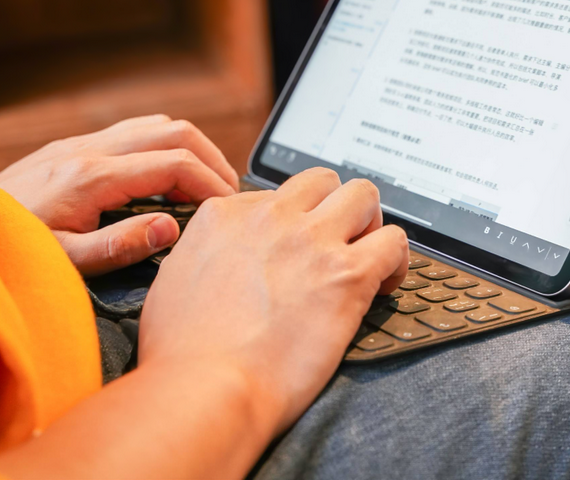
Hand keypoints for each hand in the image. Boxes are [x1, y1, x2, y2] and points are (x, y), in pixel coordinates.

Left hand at [0, 115, 238, 275]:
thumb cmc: (6, 252)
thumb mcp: (64, 264)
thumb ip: (120, 246)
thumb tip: (171, 229)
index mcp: (91, 177)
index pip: (175, 163)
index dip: (213, 182)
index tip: (229, 209)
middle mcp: (87, 150)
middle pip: (173, 129)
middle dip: (211, 157)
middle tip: (226, 193)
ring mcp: (78, 145)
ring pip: (153, 124)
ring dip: (187, 148)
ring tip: (201, 185)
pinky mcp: (69, 149)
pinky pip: (131, 133)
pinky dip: (161, 148)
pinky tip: (161, 180)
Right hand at [138, 168, 408, 432]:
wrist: (206, 388)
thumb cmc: (181, 353)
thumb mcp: (172, 280)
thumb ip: (201, 255)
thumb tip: (219, 262)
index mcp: (224, 215)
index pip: (274, 196)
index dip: (289, 225)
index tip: (294, 253)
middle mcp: (271, 217)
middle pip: (322, 182)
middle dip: (334, 208)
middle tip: (337, 244)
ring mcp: (312, 241)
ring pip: (363, 195)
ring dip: (369, 224)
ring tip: (365, 257)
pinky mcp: (348, 274)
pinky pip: (394, 241)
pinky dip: (396, 261)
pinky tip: (383, 285)